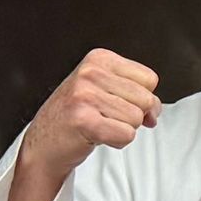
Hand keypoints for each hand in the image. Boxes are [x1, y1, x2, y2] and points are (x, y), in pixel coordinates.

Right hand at [0, 50, 160, 200]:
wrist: (45, 142)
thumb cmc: (76, 115)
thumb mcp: (105, 90)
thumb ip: (136, 93)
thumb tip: (155, 111)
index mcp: (99, 59)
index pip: (149, 79)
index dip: (142, 98)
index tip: (120, 104)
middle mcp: (91, 73)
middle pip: (146, 99)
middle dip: (133, 115)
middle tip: (107, 118)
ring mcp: (85, 95)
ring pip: (137, 118)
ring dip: (122, 129)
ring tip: (100, 125)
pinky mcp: (84, 120)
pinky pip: (127, 134)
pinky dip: (117, 141)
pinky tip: (98, 136)